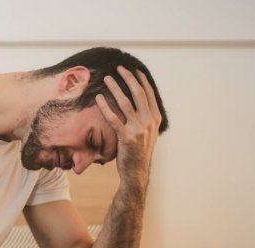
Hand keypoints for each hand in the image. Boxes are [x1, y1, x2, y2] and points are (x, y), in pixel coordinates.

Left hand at [95, 66, 161, 185]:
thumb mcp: (147, 132)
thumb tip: (138, 101)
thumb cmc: (138, 151)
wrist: (136, 172)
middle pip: (138, 94)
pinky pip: (114, 119)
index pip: (149, 94)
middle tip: (119, 68)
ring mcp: (139, 130)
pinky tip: (99, 98)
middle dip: (129, 79)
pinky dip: (105, 107)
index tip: (134, 69)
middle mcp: (149, 122)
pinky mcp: (126, 138)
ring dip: (116, 88)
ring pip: (126, 104)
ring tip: (107, 78)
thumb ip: (145, 117)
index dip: (141, 80)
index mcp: (155, 118)